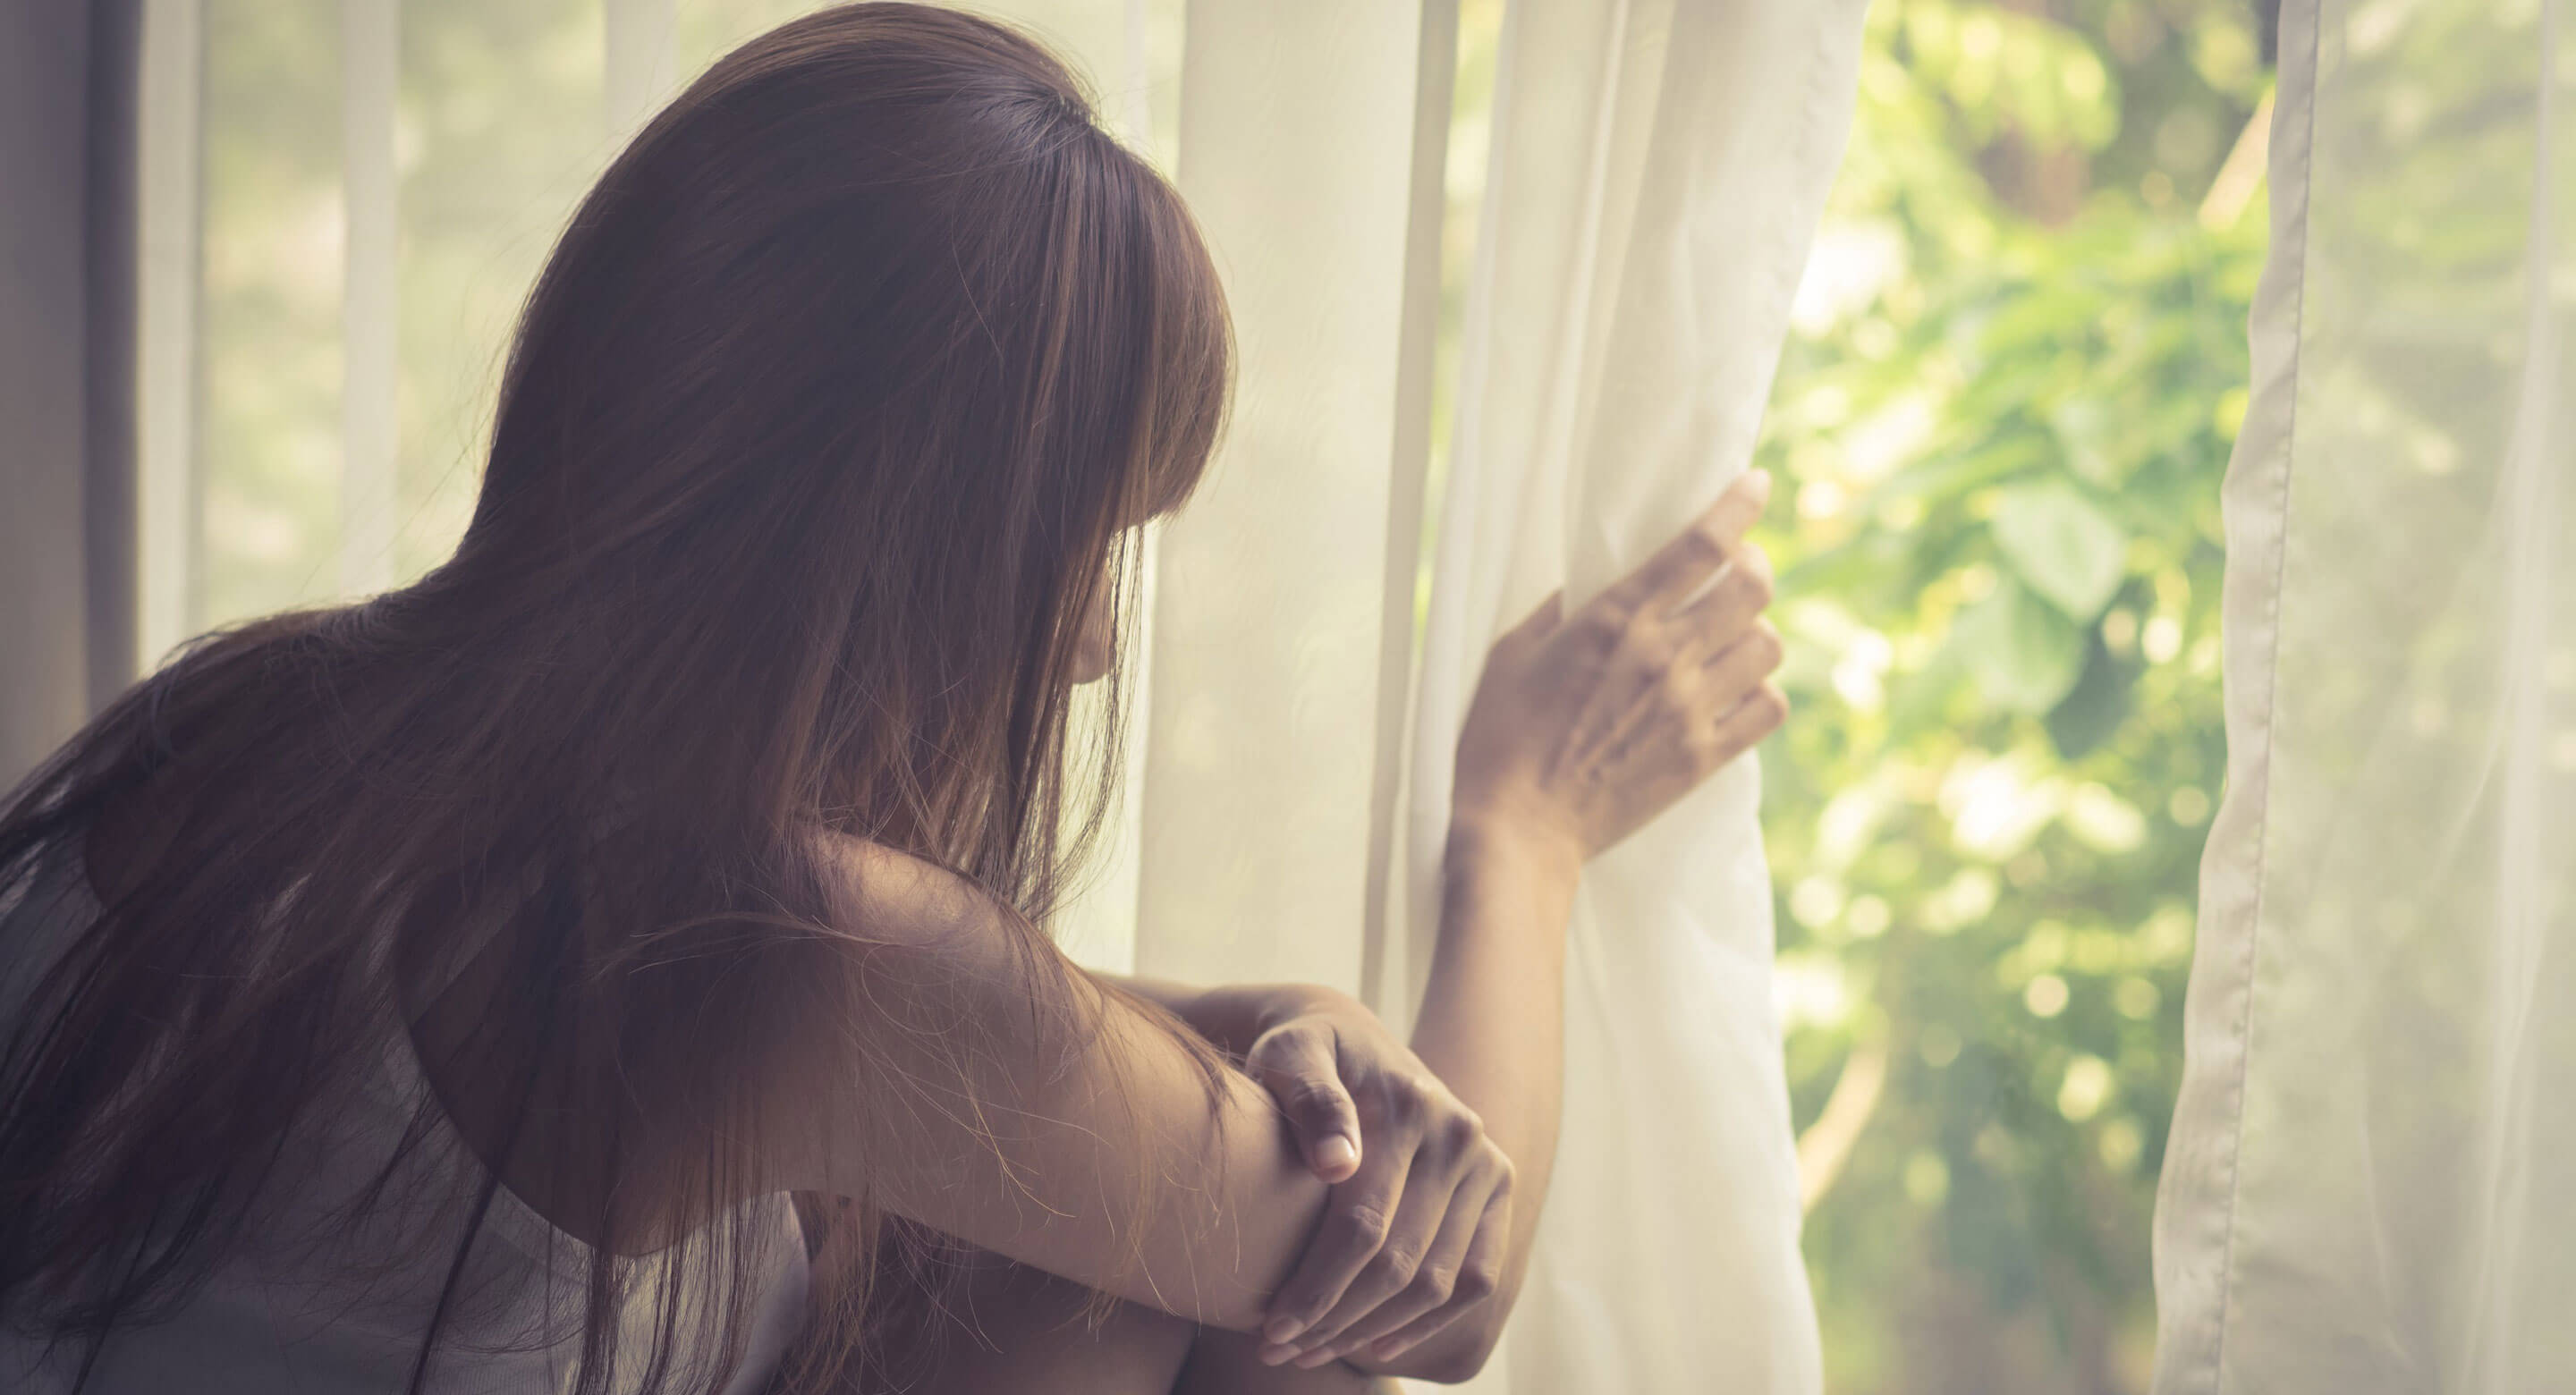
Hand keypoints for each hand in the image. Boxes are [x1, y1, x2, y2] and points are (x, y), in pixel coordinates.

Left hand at [1237, 987, 1513, 1369]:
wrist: (1351, 1037)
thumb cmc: (1304, 1054)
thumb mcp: (1290, 1057)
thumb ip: (1310, 1100)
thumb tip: (1337, 1163)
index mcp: (1409, 1105)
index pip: (1364, 1224)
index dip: (1317, 1286)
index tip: (1271, 1329)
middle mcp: (1459, 1135)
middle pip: (1401, 1261)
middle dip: (1336, 1319)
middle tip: (1279, 1350)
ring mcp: (1485, 1163)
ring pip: (1438, 1281)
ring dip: (1373, 1329)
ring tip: (1314, 1350)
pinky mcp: (1497, 1187)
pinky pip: (1477, 1277)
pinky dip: (1429, 1321)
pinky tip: (1377, 1344)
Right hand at [1452, 469, 1786, 868]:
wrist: (1518, 829)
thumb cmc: (1498, 737)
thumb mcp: (1512, 652)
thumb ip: (1560, 610)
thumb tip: (1594, 584)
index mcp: (1614, 619)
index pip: (1701, 545)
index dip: (1739, 505)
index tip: (1756, 484)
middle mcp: (1663, 656)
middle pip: (1751, 586)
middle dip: (1755, 565)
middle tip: (1739, 571)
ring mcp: (1689, 709)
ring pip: (1769, 645)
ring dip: (1757, 631)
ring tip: (1732, 636)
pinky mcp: (1702, 758)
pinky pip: (1769, 708)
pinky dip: (1763, 692)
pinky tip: (1737, 690)